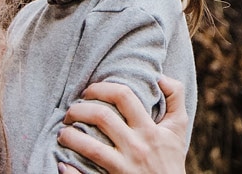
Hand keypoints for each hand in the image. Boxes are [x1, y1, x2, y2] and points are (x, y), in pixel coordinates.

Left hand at [56, 77, 190, 173]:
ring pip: (90, 147)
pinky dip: (70, 171)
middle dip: (78, 110)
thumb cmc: (171, 160)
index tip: (88, 92)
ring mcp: (124, 168)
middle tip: (70, 112)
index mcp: (150, 130)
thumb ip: (175, 98)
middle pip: (102, 117)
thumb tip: (160, 77)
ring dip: (69, 136)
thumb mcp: (178, 128)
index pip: (124, 96)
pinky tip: (63, 162)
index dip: (101, 88)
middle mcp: (137, 147)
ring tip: (63, 134)